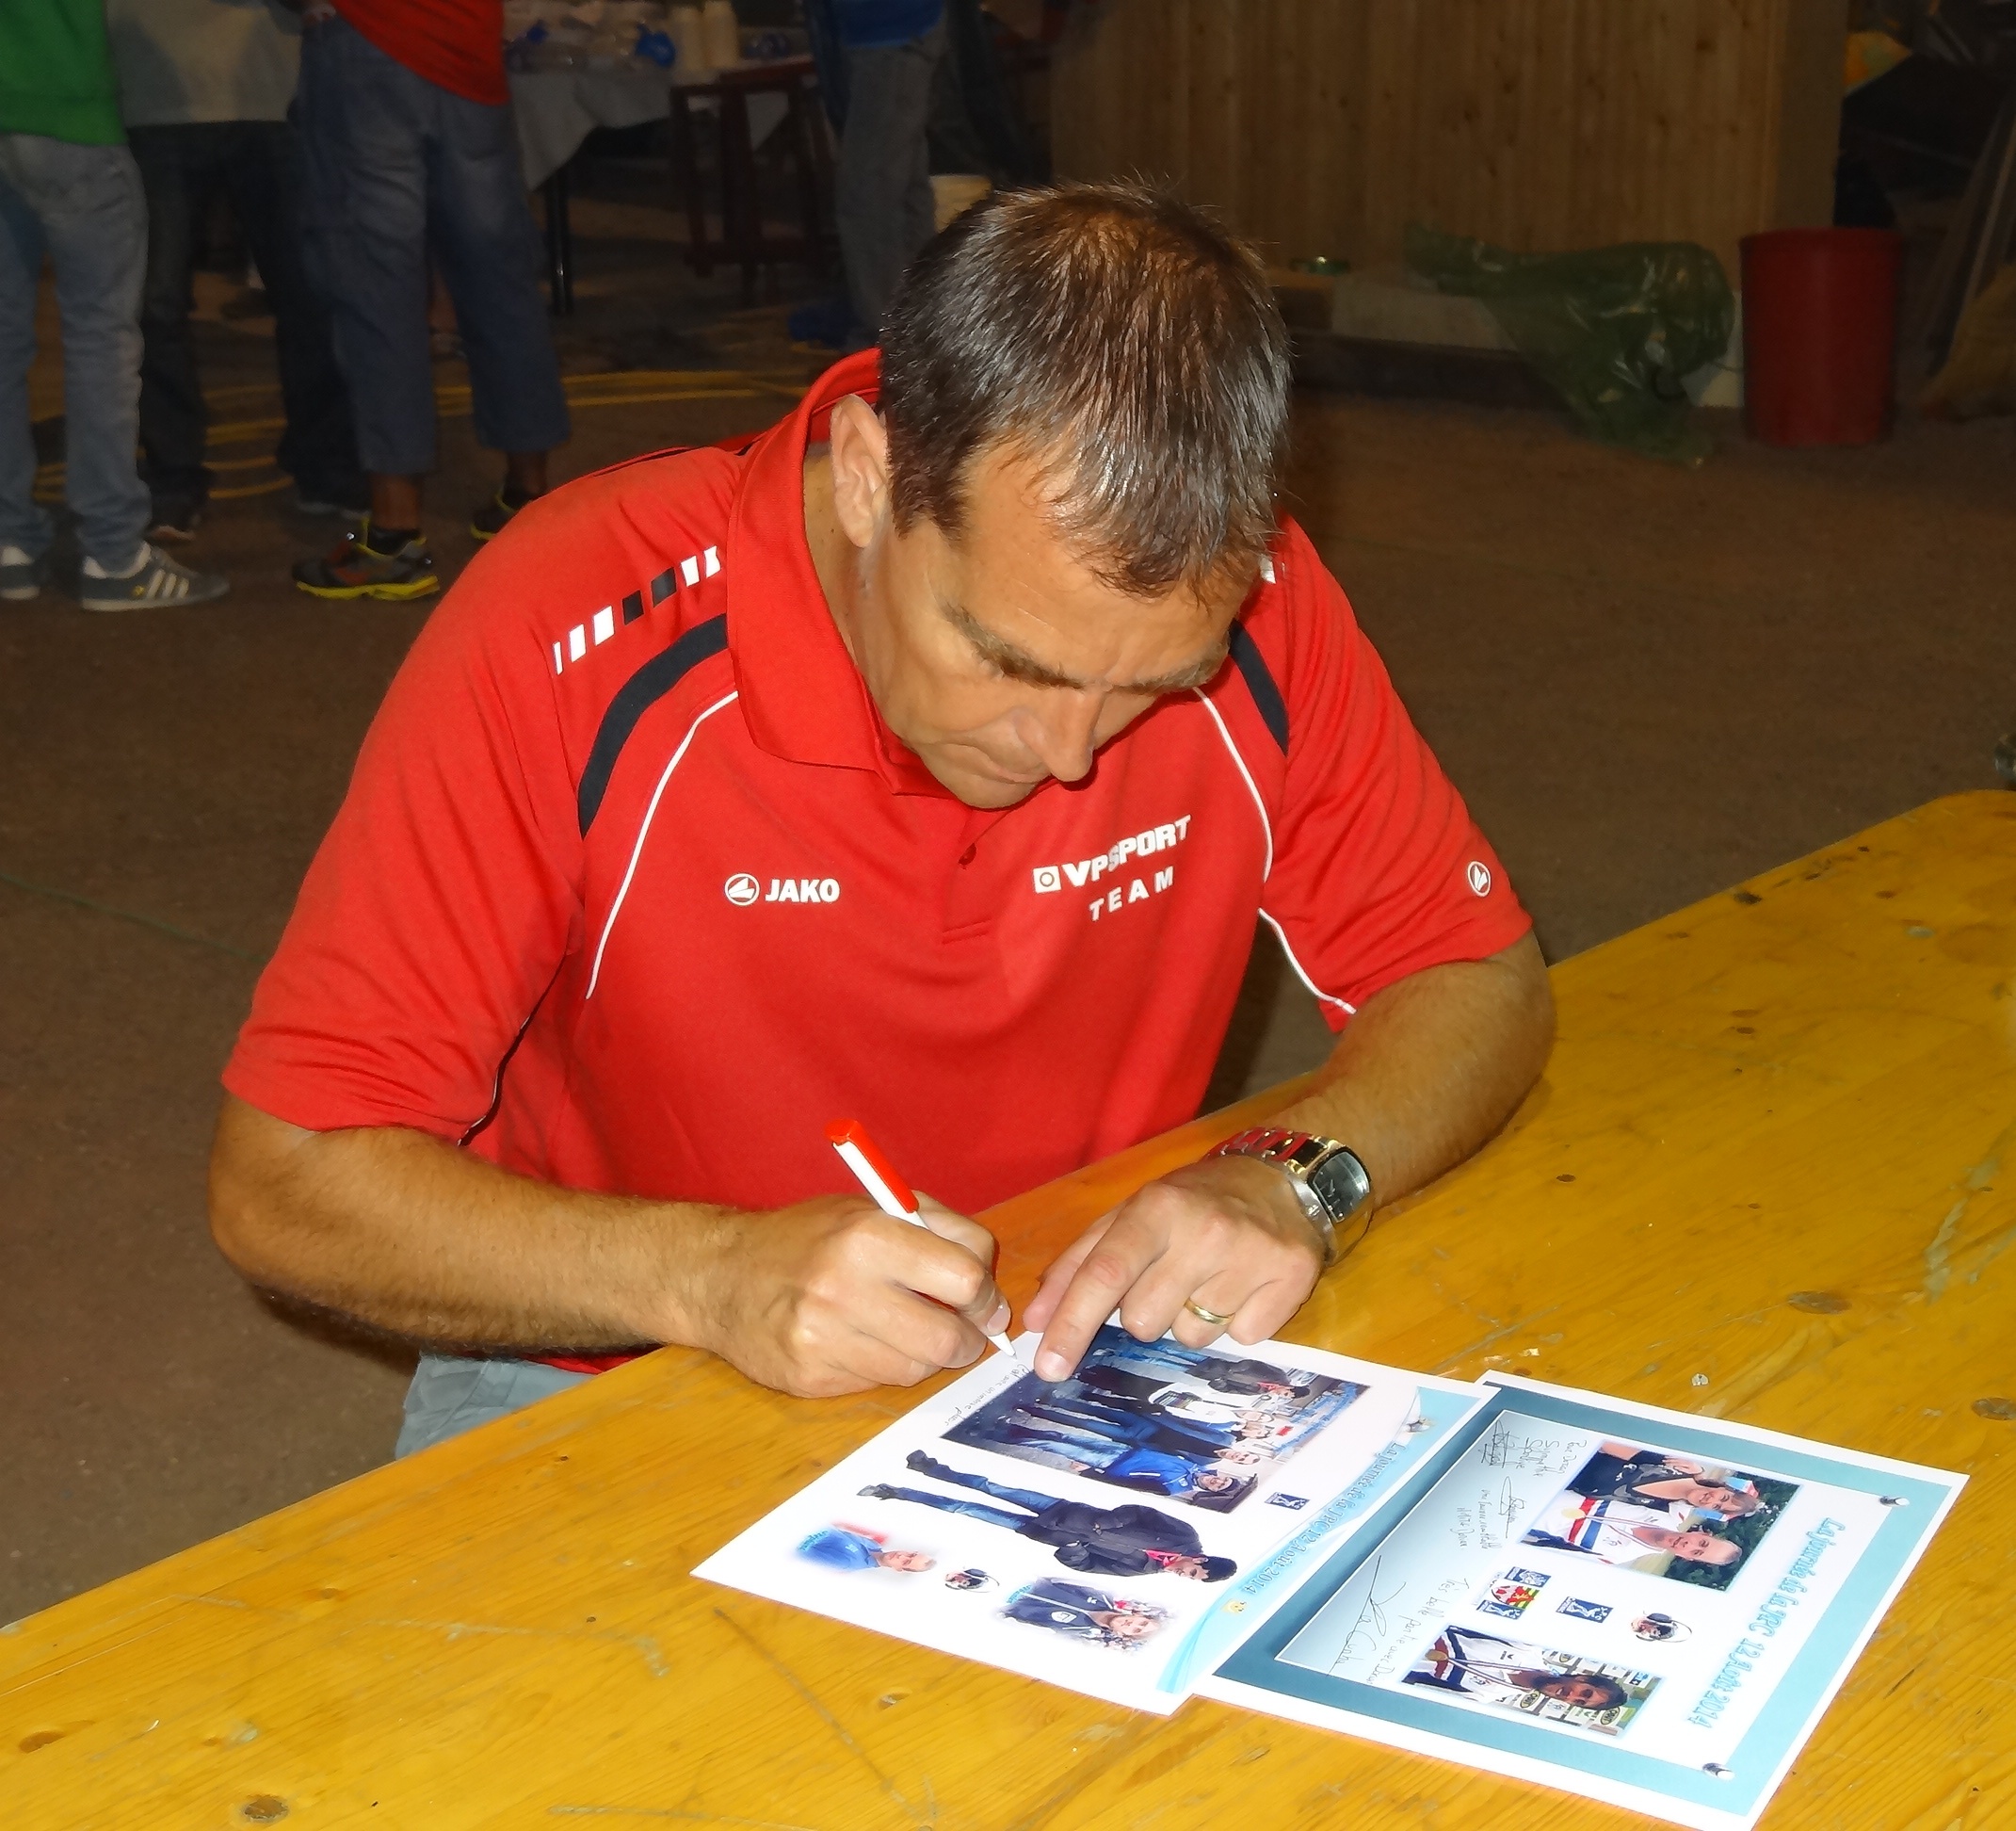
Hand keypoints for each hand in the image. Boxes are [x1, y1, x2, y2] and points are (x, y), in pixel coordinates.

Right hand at [680, 1193, 1007, 1397]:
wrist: (721, 1275)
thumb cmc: (808, 1237)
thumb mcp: (872, 1207)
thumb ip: (938, 1229)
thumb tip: (988, 1280)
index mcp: (868, 1235)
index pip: (964, 1276)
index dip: (985, 1294)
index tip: (984, 1301)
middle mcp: (844, 1288)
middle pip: (947, 1338)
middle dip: (968, 1338)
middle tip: (964, 1331)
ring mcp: (823, 1339)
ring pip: (916, 1369)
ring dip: (928, 1357)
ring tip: (912, 1333)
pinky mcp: (809, 1378)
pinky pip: (877, 1385)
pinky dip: (886, 1368)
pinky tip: (868, 1344)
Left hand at [1022, 1155, 1325, 1380]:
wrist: (1280, 1178)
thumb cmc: (1192, 1201)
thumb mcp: (1131, 1214)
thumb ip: (1079, 1262)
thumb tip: (1039, 1320)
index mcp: (1157, 1207)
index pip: (1106, 1273)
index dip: (1073, 1323)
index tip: (1049, 1366)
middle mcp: (1205, 1230)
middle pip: (1144, 1320)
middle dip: (1143, 1314)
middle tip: (1165, 1280)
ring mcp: (1251, 1255)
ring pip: (1192, 1336)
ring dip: (1190, 1319)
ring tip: (1207, 1279)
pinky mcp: (1293, 1279)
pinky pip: (1243, 1338)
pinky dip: (1236, 1322)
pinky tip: (1243, 1286)